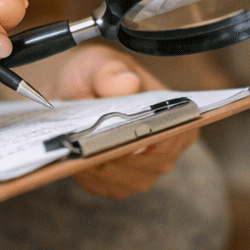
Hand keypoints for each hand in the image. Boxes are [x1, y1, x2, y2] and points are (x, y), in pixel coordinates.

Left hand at [60, 45, 198, 199]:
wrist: (71, 95)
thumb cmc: (94, 77)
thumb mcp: (99, 62)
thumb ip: (110, 71)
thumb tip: (127, 85)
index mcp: (176, 113)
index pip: (178, 132)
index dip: (159, 140)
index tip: (136, 142)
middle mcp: (165, 148)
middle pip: (152, 163)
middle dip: (124, 155)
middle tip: (98, 144)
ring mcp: (142, 170)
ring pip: (127, 179)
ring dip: (104, 166)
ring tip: (83, 149)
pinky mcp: (116, 184)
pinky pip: (105, 186)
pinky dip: (89, 175)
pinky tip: (76, 159)